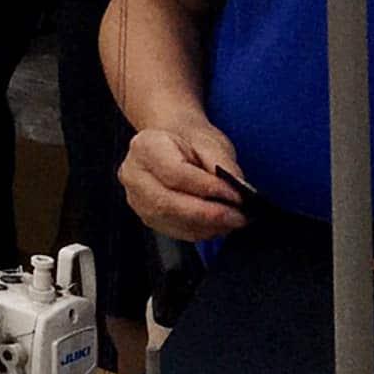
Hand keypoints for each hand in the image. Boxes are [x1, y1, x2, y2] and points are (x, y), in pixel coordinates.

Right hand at [118, 122, 247, 241]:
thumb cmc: (191, 142)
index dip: (207, 187)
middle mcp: (134, 174)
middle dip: (208, 213)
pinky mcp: (148, 217)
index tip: (236, 194)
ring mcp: (137, 199)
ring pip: (172, 221)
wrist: (177, 147)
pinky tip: (218, 224)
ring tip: (232, 220)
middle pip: (168, 203)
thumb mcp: (212, 143)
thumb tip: (239, 192)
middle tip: (238, 216)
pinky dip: (201, 231)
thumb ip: (224, 167)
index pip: (175, 173)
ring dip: (207, 226)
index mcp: (145, 146)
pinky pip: (176, 231)